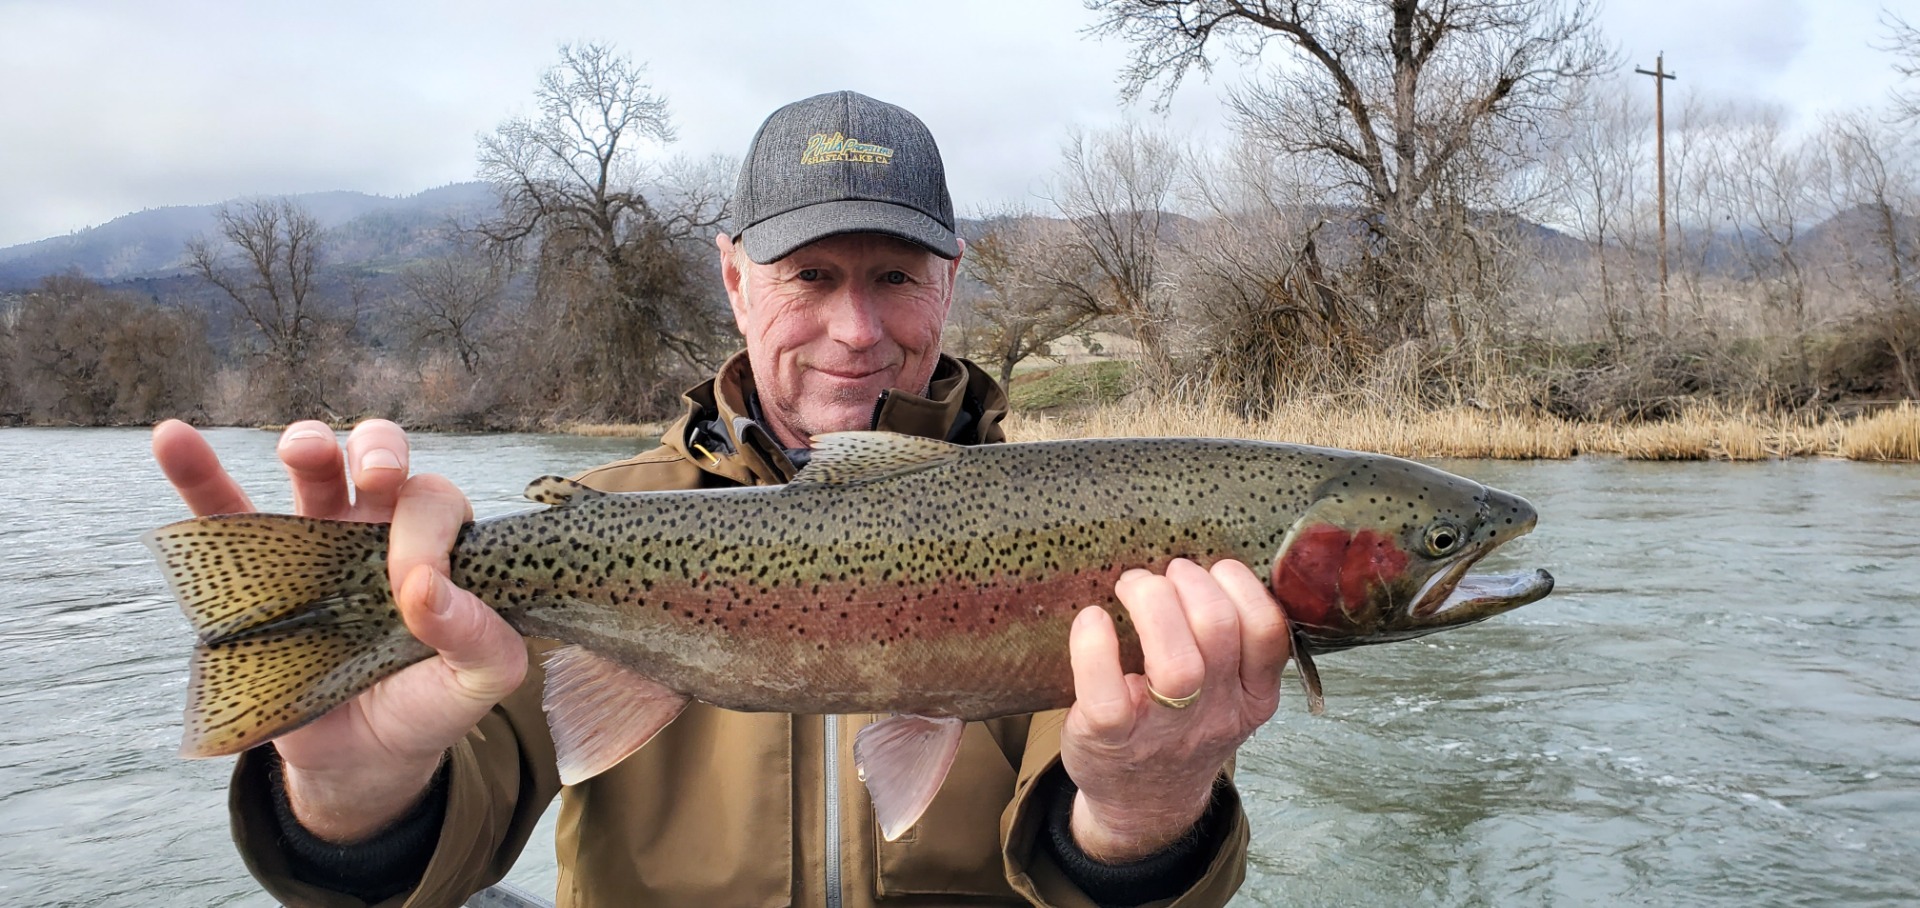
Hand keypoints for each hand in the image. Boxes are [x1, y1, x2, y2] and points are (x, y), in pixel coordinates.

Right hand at [152, 419, 526, 841]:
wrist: (363, 756)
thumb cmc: (427, 705)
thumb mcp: (478, 683)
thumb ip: (482, 639)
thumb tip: (429, 591)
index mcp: (437, 546)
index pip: (433, 505)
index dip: (426, 534)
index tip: (414, 591)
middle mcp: (378, 530)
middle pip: (380, 457)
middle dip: (379, 450)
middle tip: (377, 476)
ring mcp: (315, 545)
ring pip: (312, 469)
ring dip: (308, 445)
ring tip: (302, 452)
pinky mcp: (255, 575)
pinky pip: (222, 513)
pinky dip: (196, 473)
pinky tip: (173, 438)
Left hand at [1060, 558, 1289, 862]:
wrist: (1144, 802)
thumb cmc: (1182, 725)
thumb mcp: (1228, 693)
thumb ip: (1231, 642)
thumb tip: (1206, 562)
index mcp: (1253, 696)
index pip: (1269, 632)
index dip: (1241, 586)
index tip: (1214, 570)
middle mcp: (1216, 714)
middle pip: (1218, 631)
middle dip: (1189, 583)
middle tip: (1164, 577)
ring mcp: (1164, 730)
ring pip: (1176, 664)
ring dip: (1151, 604)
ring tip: (1132, 586)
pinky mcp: (1110, 739)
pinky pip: (1106, 693)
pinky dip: (1095, 646)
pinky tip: (1092, 620)